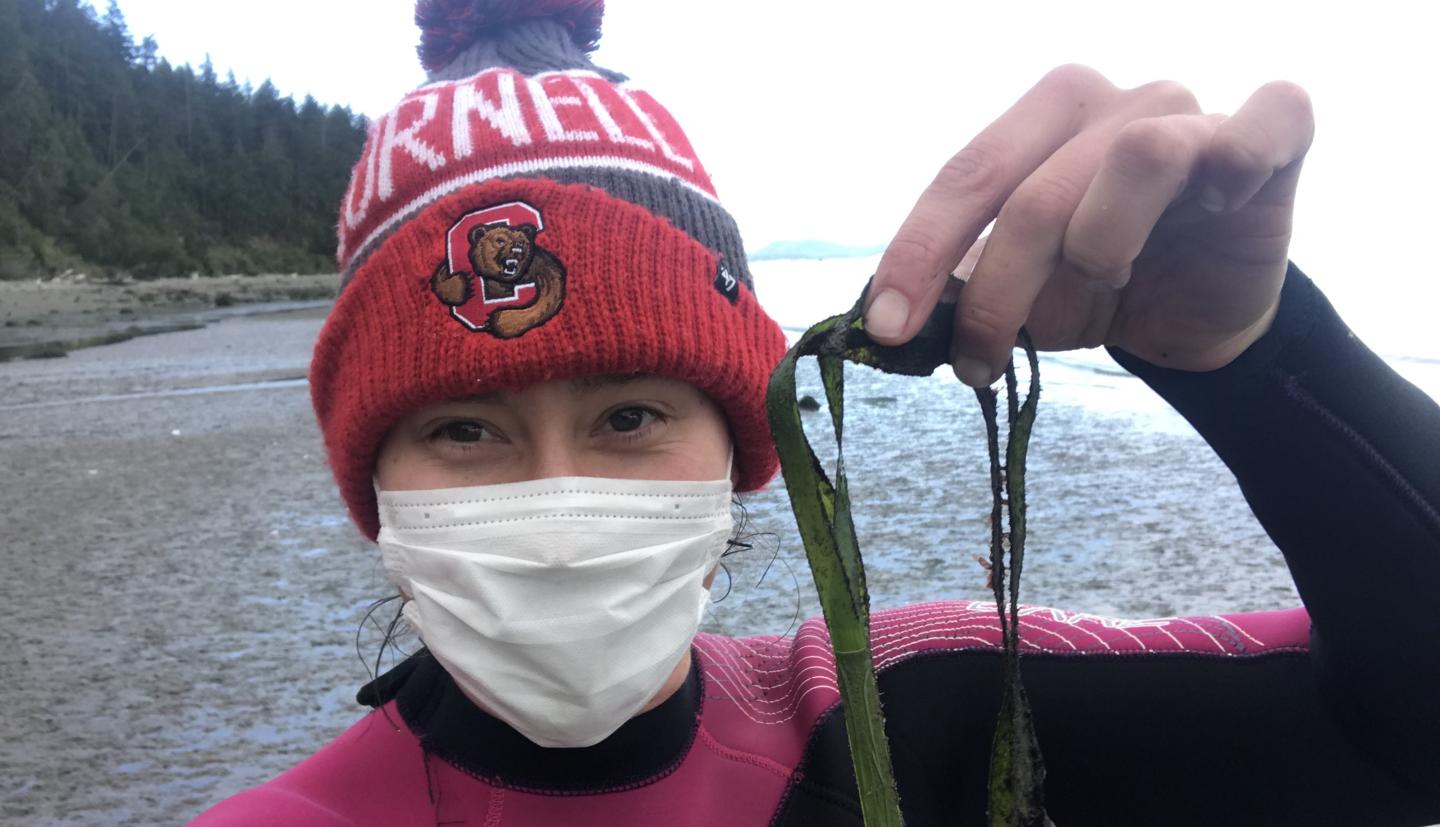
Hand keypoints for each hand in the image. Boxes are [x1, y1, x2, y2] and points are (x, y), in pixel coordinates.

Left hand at [863, 65, 1314, 385]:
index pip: (966, 176)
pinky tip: (1216, 212)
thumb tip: (889, 317)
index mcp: (1041, 121)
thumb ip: (964, 287)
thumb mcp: (1020, 294)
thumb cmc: (1101, 287)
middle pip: (1037, 188)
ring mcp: (1193, 112)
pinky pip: (1263, 125)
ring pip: (1137, 157)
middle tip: (976, 362)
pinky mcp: (1273, 134)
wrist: (1196, 317)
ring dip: (1103, 247)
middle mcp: (1113, 102)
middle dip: (998, 288)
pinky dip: (1236, 166)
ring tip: (1105, 286)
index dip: (919, 253)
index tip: (888, 327)